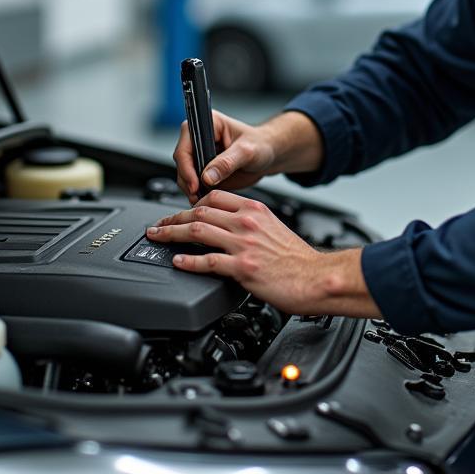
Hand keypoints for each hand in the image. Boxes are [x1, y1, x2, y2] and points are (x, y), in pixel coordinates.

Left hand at [146, 190, 379, 317]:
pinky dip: (188, 261)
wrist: (315, 277)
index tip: (180, 212)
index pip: (214, 196)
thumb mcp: (273, 227)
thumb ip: (250, 223)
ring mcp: (243, 244)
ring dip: (172, 234)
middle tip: (159, 225)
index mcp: (254, 210)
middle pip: (199, 211)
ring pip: (197, 231)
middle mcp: (246, 222)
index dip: (191, 203)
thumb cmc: (297, 258)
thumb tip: (228, 226)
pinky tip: (178, 262)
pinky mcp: (242, 267)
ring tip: (159, 237)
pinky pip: (207, 261)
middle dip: (173, 217)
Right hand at [173, 111, 275, 202]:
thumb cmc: (260, 144)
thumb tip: (207, 176)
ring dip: (190, 188)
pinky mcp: (203, 169)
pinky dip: (196, 192)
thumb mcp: (247, 151)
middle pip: (181, 161)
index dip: (186, 165)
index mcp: (208, 124)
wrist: (268, 155)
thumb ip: (228, 162)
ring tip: (202, 198)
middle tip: (198, 194)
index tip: (195, 183)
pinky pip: (192, 183)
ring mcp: (200, 155)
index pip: (186, 144)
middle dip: (187, 180)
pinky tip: (205, 198)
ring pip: (184, 174)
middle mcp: (200, 138)